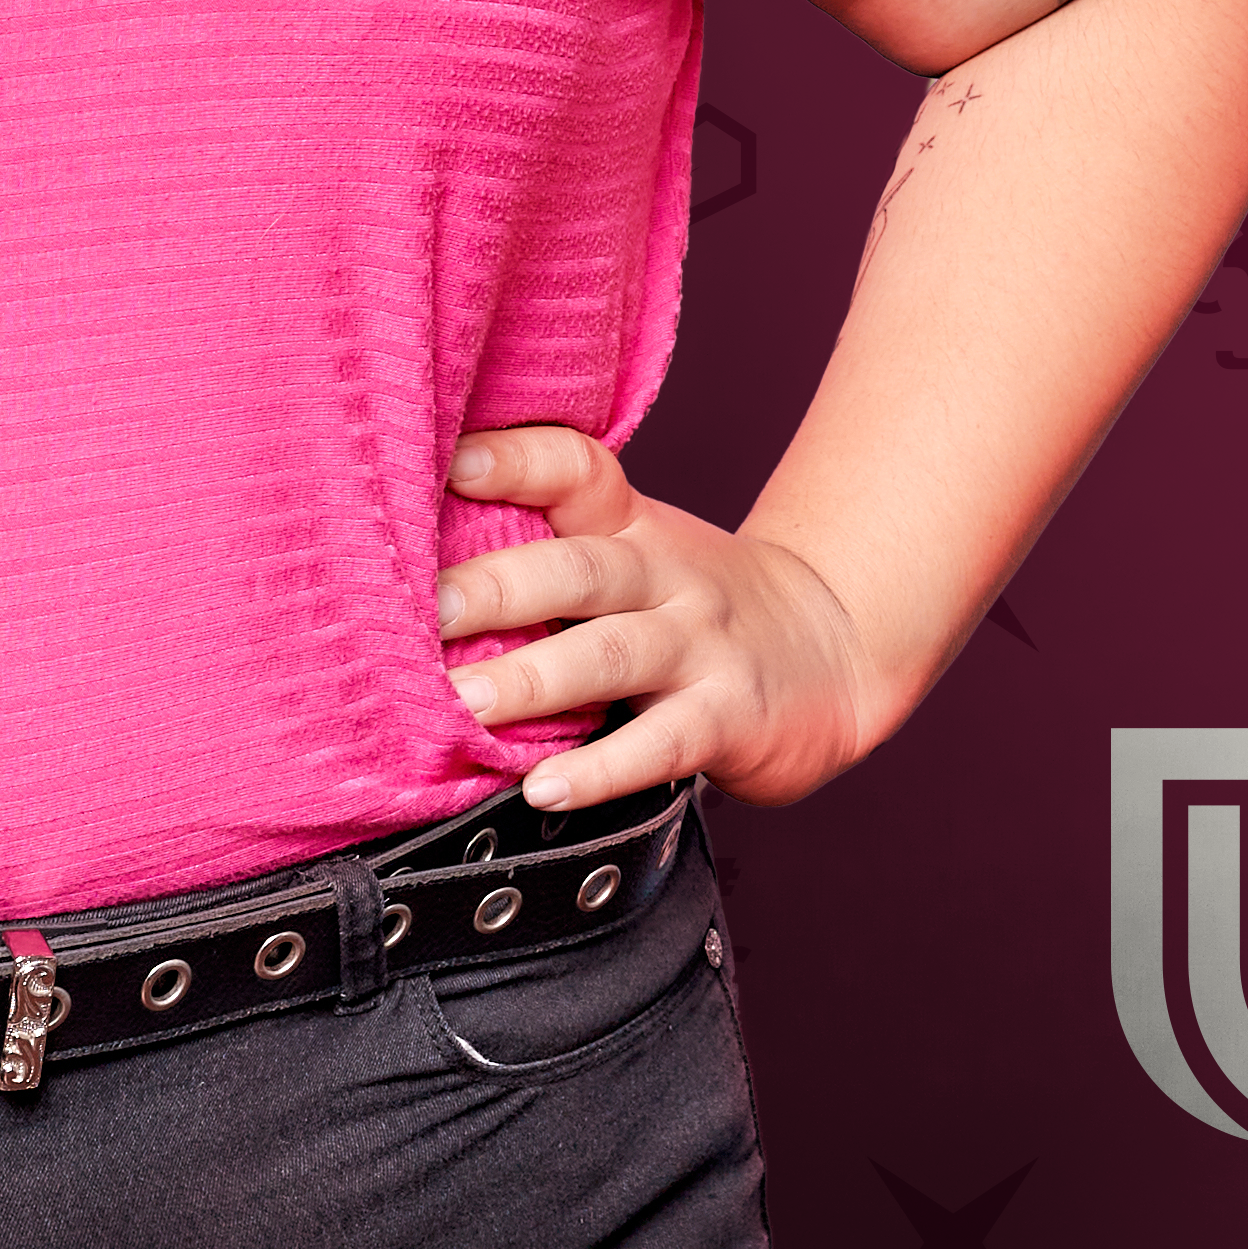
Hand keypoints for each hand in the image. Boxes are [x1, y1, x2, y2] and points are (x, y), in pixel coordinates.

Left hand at [435, 427, 883, 813]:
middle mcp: (664, 573)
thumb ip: (553, 552)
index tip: (448, 463)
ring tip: (463, 702)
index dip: (513, 459)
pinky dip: (602, 769)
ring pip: (612, 653)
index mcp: (630, 524)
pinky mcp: (731, 716)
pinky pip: (661, 744)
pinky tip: (545, 790)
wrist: (835, 645)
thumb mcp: (638, 551)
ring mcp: (701, 644)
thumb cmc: (698, 603)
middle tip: (424, 611)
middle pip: (578, 570)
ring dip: (533, 679)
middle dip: (497, 588)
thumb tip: (412, 565)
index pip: (574, 468)